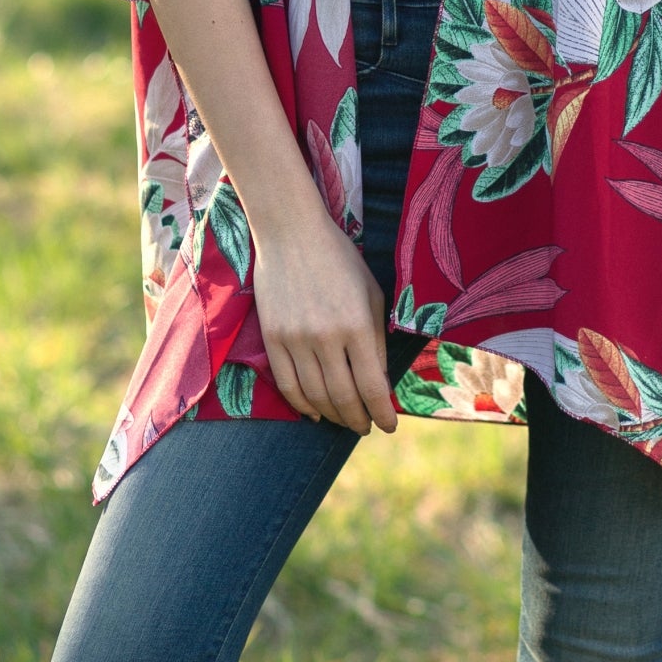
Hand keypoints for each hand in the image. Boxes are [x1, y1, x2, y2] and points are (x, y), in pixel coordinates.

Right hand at [251, 211, 398, 435]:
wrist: (291, 234)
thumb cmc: (340, 260)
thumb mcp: (372, 294)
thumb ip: (376, 339)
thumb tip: (379, 382)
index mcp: (357, 324)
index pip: (372, 386)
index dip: (382, 413)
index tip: (389, 426)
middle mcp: (326, 337)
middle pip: (343, 397)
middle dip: (358, 420)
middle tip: (366, 427)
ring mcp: (295, 339)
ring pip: (315, 396)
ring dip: (333, 416)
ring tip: (344, 420)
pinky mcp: (273, 338)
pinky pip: (287, 384)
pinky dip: (302, 404)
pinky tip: (315, 411)